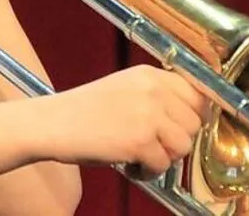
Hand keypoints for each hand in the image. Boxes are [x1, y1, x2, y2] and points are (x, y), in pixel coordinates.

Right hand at [32, 65, 208, 176]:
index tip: (183, 127)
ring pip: (183, 146)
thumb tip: (190, 115)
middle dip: (177, 140)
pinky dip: (147, 173)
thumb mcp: (124, 89)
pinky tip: (129, 166)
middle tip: (154, 146)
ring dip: (164, 158)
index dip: (194, 114)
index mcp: (149, 75)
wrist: (51, 123)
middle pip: (194, 123)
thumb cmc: (82, 111)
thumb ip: (155, 95)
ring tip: (141, 158)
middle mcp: (153, 90)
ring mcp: (148, 116)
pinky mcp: (140, 142)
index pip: (197, 92)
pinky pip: (162, 166)